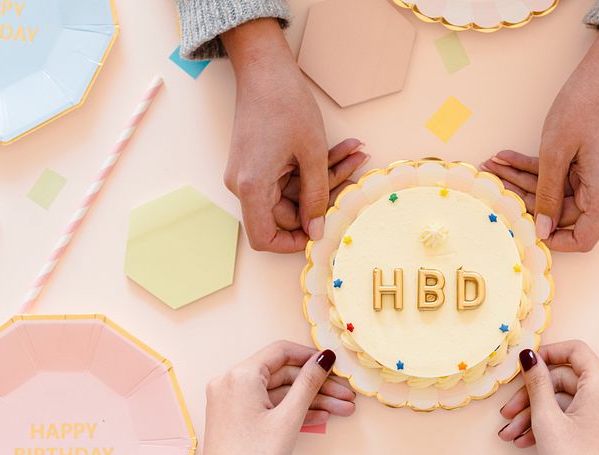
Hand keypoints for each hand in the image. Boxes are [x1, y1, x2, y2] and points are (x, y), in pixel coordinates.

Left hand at [199, 342, 353, 454]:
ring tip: (341, 410)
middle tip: (346, 396)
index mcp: (240, 375)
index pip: (281, 351)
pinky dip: (291, 410)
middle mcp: (232, 382)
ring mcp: (232, 401)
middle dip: (317, 385)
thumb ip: (309, 382)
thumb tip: (325, 357)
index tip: (334, 367)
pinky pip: (268, 405)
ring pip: (278, 392)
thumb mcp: (288, 417)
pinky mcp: (236, 418)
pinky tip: (320, 417)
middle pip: (283, 374)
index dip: (311, 357)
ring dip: (309, 400)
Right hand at [223, 20, 363, 251]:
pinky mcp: (257, 163)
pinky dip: (313, 167)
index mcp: (252, 186)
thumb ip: (316, 197)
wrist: (265, 68)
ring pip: (292, 192)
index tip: (319, 233)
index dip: (292, 243)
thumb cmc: (285, 103)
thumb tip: (317, 231)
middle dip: (323, 197)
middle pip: (285, 213)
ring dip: (325, 177)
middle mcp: (243, 184)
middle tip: (354, 176)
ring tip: (354, 154)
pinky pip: (287, 177)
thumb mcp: (311, 154)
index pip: (264, 238)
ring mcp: (249, 173)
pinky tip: (341, 150)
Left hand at [483, 26, 598, 251]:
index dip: (554, 241)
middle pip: (562, 213)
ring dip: (525, 180)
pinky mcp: (593, 168)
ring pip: (557, 194)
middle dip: (526, 198)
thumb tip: (542, 230)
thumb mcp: (555, 152)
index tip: (524, 230)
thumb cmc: (585, 106)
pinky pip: (562, 178)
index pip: (583, 239)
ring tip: (493, 166)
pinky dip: (536, 169)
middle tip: (493, 183)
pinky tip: (507, 157)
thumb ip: (547, 194)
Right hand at [500, 341, 598, 454]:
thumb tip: (529, 355)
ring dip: (537, 414)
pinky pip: (577, 413)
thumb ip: (536, 381)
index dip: (548, 353)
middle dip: (532, 397)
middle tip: (507, 414)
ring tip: (512, 435)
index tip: (526, 365)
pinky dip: (553, 422)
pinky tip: (528, 439)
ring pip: (567, 400)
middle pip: (566, 380)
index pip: (576, 351)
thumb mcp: (547, 419)